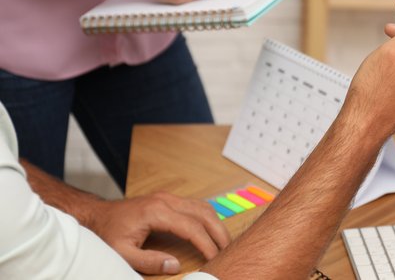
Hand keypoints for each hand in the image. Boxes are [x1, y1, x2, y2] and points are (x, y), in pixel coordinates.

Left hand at [84, 192, 230, 274]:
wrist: (96, 215)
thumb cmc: (107, 233)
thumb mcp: (122, 254)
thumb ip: (149, 262)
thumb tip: (175, 266)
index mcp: (157, 212)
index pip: (192, 227)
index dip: (206, 244)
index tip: (215, 258)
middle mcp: (166, 200)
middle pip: (204, 213)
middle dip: (219, 232)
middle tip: (228, 250)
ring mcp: (168, 197)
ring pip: (202, 206)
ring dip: (216, 224)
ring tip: (223, 242)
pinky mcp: (168, 199)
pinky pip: (195, 205)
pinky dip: (207, 218)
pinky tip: (211, 230)